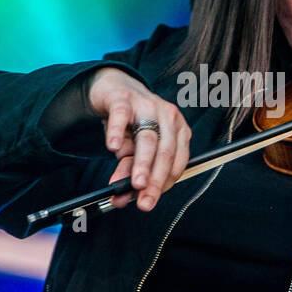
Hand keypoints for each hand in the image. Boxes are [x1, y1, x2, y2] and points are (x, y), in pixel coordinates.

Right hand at [86, 68, 192, 211]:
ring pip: (148, 137)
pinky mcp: (123, 98)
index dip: (164, 183)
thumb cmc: (130, 123)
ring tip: (134, 183)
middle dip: (155, 180)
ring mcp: (147, 105)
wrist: (114, 89)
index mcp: (178, 131)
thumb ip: (130, 169)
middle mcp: (168, 117)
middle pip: (165, 152)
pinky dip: (117, 132)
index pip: (177, 161)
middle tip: (145, 202)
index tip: (150, 200)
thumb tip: (121, 196)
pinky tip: (113, 147)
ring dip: (142, 164)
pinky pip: (121, 115)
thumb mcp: (133, 148)